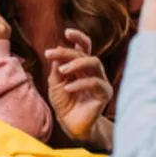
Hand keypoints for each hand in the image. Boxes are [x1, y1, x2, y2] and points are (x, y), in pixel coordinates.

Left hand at [45, 29, 111, 143]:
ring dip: (76, 63)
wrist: (70, 124)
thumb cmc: (63, 102)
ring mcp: (101, 80)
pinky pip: (95, 83)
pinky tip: (67, 88)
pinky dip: (79, 84)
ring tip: (62, 70)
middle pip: (85, 53)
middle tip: (50, 54)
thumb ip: (57, 67)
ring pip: (94, 63)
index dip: (78, 37)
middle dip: (67, 52)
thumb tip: (57, 51)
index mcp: (81, 65)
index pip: (84, 46)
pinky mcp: (105, 93)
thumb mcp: (55, 82)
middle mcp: (93, 70)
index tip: (66, 32)